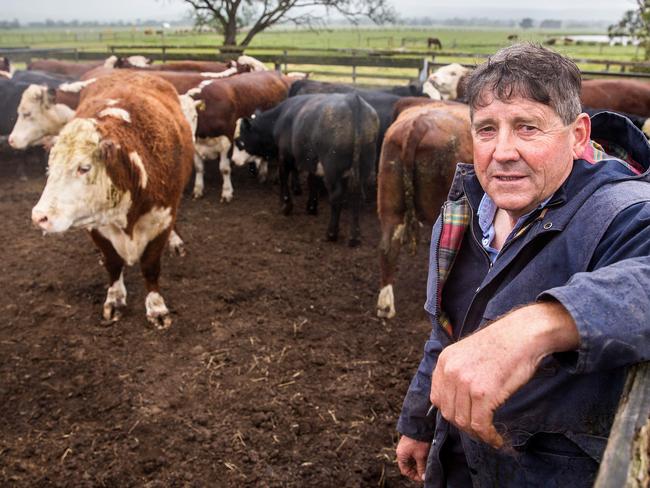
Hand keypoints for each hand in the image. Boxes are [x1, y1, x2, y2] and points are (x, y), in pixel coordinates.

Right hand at [396, 435, 429, 481]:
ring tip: (426, 465)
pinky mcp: (410, 443)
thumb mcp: (421, 456)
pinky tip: (425, 458)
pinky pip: (413, 454)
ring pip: (411, 460)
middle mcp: (401, 452)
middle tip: (425, 472)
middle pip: (408, 465)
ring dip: (418, 463)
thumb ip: (421, 467)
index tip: (421, 477)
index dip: (413, 475)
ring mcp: (405, 447)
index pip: (405, 471)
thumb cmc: (418, 441)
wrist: (419, 425)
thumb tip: (423, 477)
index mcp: (401, 455)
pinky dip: (418, 458)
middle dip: (416, 469)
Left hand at [429, 301, 578, 447]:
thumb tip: (457, 401)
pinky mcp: (483, 393)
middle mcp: (450, 371)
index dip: (450, 412)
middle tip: (480, 430)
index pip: (437, 398)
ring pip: (463, 422)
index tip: (464, 418)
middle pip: (448, 413)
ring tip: (489, 435)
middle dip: (464, 426)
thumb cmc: (502, 344)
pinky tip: (497, 439)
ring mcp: (465, 382)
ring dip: (477, 434)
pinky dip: (488, 437)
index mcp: (444, 360)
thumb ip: (458, 373)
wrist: (523, 334)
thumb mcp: (468, 353)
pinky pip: (480, 425)